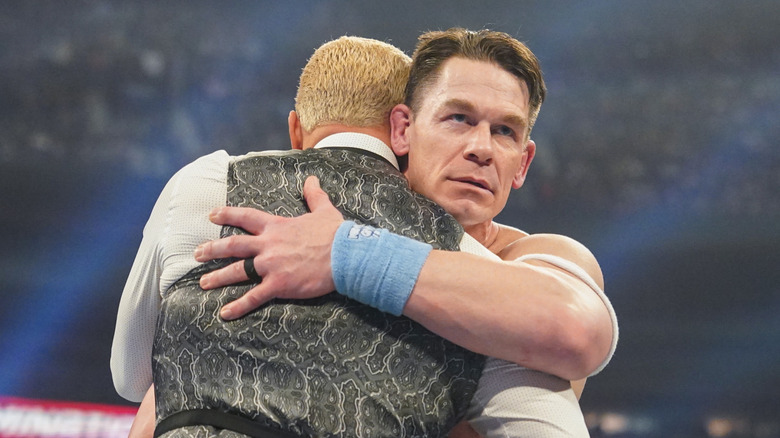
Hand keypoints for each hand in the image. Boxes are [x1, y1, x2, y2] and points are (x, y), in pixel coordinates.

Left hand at [194, 176, 343, 319]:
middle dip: (212, 249)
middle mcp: (268, 245)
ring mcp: (271, 266)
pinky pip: (254, 297)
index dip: (227, 214)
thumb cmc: (336, 234)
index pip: (246, 217)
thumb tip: (312, 179)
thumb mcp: (324, 210)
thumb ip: (314, 195)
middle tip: (197, 253)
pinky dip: (238, 306)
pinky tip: (225, 313)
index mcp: (277, 226)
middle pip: (233, 245)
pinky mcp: (279, 285)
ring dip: (218, 277)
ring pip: (238, 271)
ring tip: (203, 282)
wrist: (345, 255)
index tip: (212, 215)